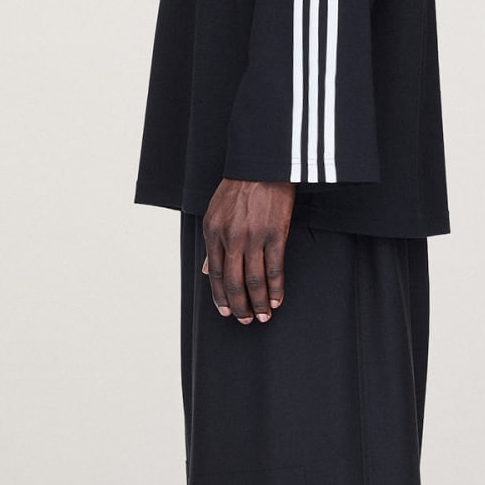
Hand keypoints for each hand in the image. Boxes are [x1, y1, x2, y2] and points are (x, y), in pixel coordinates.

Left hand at [200, 178, 294, 324]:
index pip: (216, 274)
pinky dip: (276, 288)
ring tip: (263, 316)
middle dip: (240, 305)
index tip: (226, 311)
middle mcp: (231, 238)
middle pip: (233, 282)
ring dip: (259, 302)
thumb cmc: (239, 185)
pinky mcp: (275, 234)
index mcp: (213, 232)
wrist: (262, 164)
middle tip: (245, 320)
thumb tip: (208, 271)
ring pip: (254, 280)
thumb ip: (212, 242)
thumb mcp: (215, 211)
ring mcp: (253, 237)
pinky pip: (274, 268)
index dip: (221, 297)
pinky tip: (277, 300)